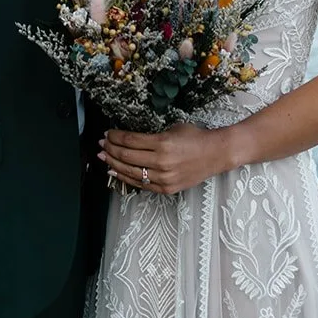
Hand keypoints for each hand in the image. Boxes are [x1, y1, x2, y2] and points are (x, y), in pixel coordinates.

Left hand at [99, 123, 229, 194]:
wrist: (216, 154)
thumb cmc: (195, 137)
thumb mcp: (172, 128)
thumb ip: (151, 135)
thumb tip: (128, 138)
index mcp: (162, 143)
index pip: (129, 140)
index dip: (114, 137)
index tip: (107, 133)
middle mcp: (161, 162)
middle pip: (126, 156)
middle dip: (110, 150)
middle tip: (101, 144)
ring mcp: (164, 178)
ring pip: (130, 172)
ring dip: (113, 164)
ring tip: (103, 158)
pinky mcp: (166, 189)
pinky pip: (140, 184)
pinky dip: (125, 178)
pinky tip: (115, 172)